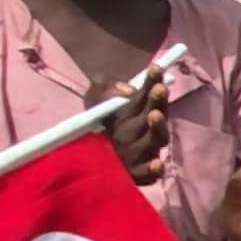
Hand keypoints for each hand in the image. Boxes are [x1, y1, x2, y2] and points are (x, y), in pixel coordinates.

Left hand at [106, 64, 173, 184]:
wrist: (82, 162)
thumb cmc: (95, 124)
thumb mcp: (94, 98)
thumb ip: (105, 86)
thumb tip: (127, 90)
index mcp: (135, 112)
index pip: (147, 94)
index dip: (153, 81)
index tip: (156, 68)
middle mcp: (142, 130)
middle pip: (154, 114)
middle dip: (157, 101)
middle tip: (159, 89)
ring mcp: (141, 152)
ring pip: (156, 140)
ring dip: (157, 128)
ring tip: (154, 115)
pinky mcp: (136, 173)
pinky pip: (147, 173)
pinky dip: (153, 169)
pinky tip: (157, 163)